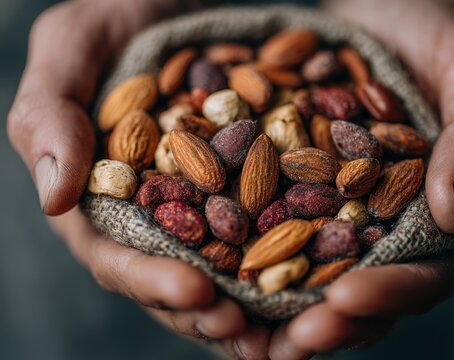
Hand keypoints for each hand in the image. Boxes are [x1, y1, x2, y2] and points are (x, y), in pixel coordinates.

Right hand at [7, 1, 266, 356]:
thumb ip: (49, 113)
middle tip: (249, 333)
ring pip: (226, 270)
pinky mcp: (251, 185)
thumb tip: (54, 197)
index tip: (193, 292)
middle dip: (210, 311)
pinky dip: (292, 259)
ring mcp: (207, 202)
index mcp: (106, 195)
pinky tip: (321, 279)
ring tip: (287, 331)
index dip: (151, 281)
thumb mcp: (76, 44)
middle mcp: (157, 210)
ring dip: (254, 307)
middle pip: (177, 278)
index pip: (118, 256)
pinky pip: (271, 229)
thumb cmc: (122, 13)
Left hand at [267, 0, 453, 356]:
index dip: (392, 291)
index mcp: (433, 210)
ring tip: (240, 327)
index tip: (350, 298)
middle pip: (359, 292)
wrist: (366, 7)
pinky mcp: (279, 191)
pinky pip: (258, 233)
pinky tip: (207, 272)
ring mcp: (326, 212)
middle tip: (290, 342)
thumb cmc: (426, 33)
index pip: (424, 271)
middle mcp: (378, 223)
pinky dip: (237, 259)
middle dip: (327, 322)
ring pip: (305, 279)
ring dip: (275, 311)